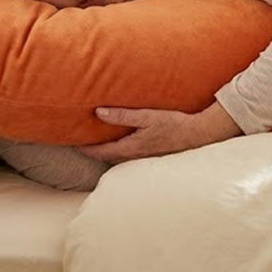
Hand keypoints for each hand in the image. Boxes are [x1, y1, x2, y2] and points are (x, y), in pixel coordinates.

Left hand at [78, 101, 242, 164]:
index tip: (71, 142)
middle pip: (106, 157)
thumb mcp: (148, 116)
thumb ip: (123, 115)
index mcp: (131, 148)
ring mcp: (143, 158)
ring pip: (117, 158)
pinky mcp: (151, 155)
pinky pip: (128, 155)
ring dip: (105, 151)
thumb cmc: (175, 124)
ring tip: (94, 141)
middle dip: (92, 150)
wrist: (199, 135)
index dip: (84, 148)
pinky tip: (120, 142)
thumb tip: (98, 112)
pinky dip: (118, 150)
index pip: (100, 152)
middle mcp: (134, 157)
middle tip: (78, 140)